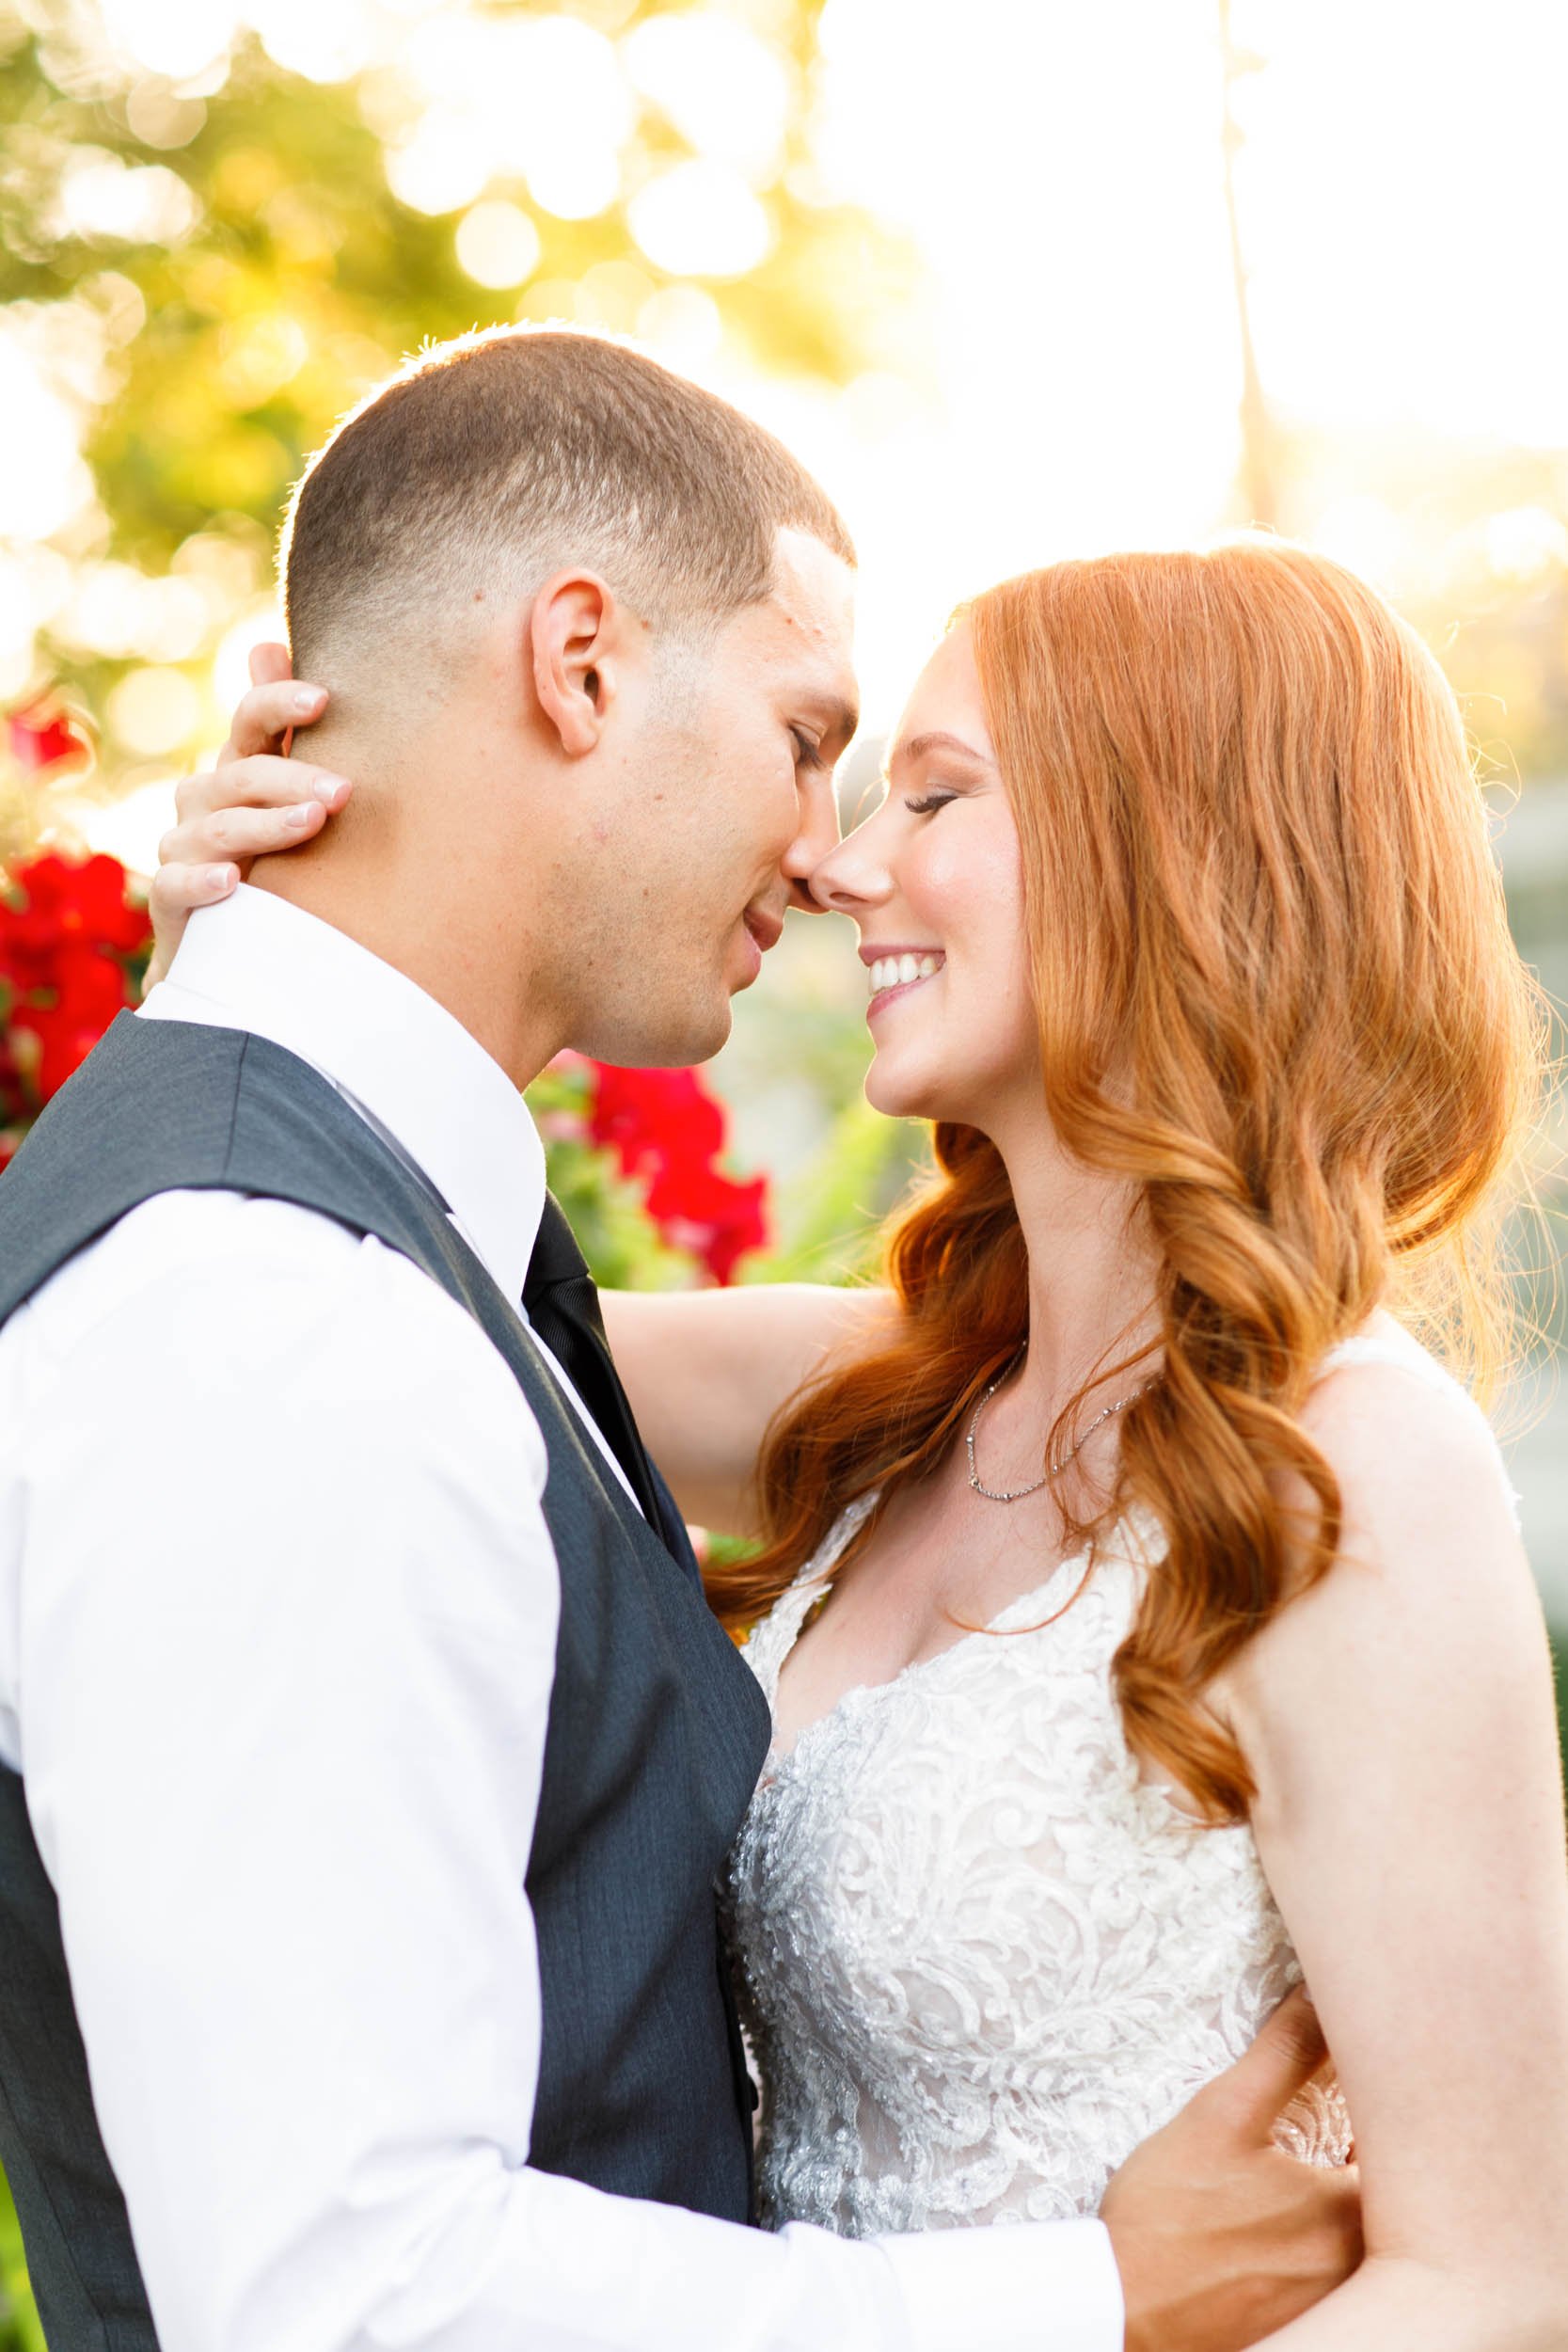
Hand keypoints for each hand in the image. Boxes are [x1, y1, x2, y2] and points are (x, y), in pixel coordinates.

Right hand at [144, 642, 351, 991]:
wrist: (223, 945)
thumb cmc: (267, 858)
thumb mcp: (280, 793)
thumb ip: (280, 730)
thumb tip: (268, 644)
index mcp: (237, 768)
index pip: (250, 720)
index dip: (278, 703)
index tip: (323, 699)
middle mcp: (203, 799)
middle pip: (243, 775)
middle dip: (295, 777)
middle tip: (345, 789)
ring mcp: (182, 846)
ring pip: (221, 827)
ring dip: (269, 824)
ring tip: (312, 821)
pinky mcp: (170, 897)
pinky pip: (178, 884)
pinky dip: (203, 880)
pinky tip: (232, 880)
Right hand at [1100, 1989, 1361, 2351]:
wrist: (1121, 2309)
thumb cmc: (1168, 2214)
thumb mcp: (1221, 2115)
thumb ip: (1284, 2054)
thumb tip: (1319, 1997)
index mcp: (1348, 2213)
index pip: (1406, 2155)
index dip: (1394, 2117)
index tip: (1371, 2097)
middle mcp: (1360, 2272)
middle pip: (1397, 2203)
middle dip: (1376, 2161)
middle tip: (1349, 2132)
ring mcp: (1338, 2309)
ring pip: (1374, 2246)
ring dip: (1357, 2207)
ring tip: (1317, 2178)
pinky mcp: (1312, 2329)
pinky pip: (1347, 2285)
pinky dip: (1331, 2251)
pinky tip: (1288, 2234)